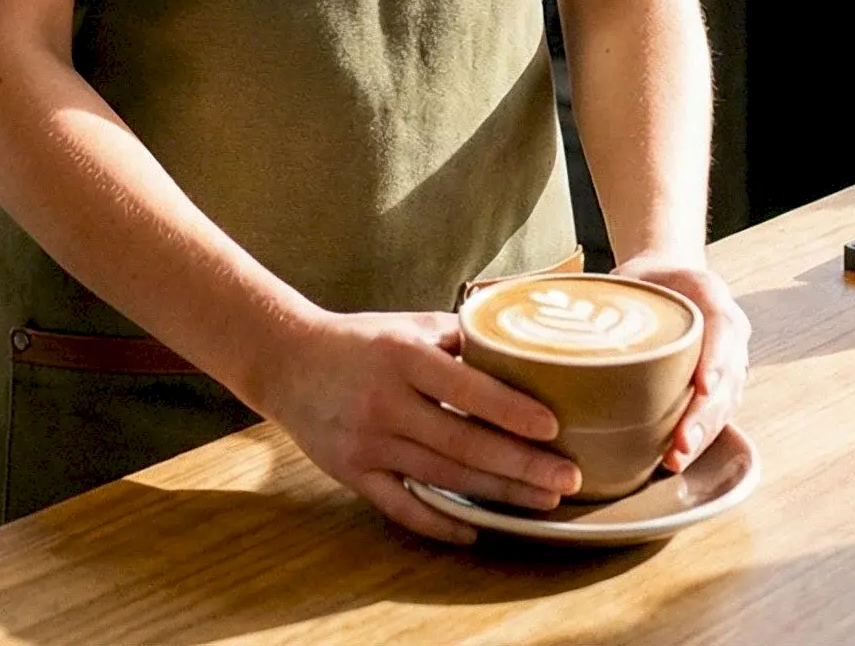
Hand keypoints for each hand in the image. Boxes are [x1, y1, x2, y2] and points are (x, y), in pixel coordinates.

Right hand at [253, 307, 579, 544]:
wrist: (287, 361)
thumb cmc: (358, 340)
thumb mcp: (407, 325)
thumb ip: (459, 338)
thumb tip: (519, 347)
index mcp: (402, 357)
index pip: (466, 388)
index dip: (511, 411)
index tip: (553, 427)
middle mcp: (386, 402)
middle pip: (463, 443)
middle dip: (521, 464)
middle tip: (567, 478)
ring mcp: (368, 444)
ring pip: (443, 478)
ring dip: (497, 494)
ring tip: (542, 500)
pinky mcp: (353, 474)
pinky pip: (403, 507)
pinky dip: (440, 522)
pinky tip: (476, 528)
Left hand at [612, 259, 750, 471]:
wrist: (670, 276)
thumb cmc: (648, 279)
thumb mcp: (633, 272)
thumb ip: (612, 292)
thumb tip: (564, 318)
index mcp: (711, 294)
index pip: (722, 326)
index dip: (715, 359)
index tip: (701, 386)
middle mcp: (729, 331)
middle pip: (727, 376)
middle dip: (704, 414)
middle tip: (681, 443)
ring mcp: (730, 361)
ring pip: (725, 403)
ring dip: (702, 434)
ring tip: (676, 458)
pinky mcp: (721, 386)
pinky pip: (716, 415)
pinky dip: (698, 438)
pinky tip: (676, 458)